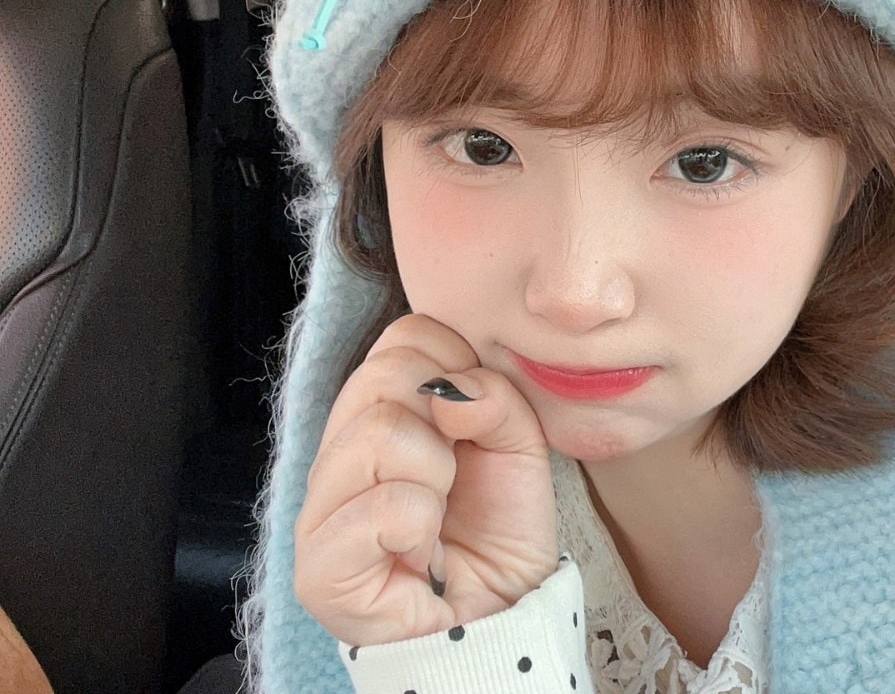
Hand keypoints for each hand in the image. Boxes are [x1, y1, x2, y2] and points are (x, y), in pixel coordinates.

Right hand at [293, 313, 557, 646]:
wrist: (504, 616)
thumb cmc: (500, 526)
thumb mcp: (518, 442)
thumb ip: (496, 397)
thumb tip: (454, 392)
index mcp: (381, 408)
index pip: (403, 336)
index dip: (455, 364)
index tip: (474, 417)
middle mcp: (339, 450)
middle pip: (383, 377)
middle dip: (446, 423)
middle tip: (456, 472)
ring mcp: (319, 508)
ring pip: (379, 435)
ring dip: (436, 477)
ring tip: (438, 515)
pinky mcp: (318, 568)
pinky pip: (381, 507)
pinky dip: (420, 526)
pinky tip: (421, 554)